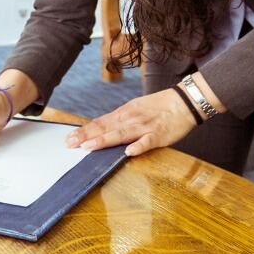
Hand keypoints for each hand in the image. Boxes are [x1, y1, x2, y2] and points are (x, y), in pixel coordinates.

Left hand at [65, 88, 199, 156]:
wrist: (184, 101)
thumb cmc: (159, 107)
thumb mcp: (135, 109)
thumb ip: (119, 121)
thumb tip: (102, 129)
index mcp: (123, 114)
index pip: (99, 123)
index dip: (84, 131)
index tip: (69, 138)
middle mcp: (130, 119)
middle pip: (105, 128)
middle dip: (86, 136)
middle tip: (69, 144)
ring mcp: (144, 127)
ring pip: (120, 134)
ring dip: (103, 141)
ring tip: (88, 147)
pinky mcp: (158, 135)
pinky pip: (147, 142)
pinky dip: (138, 146)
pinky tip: (128, 152)